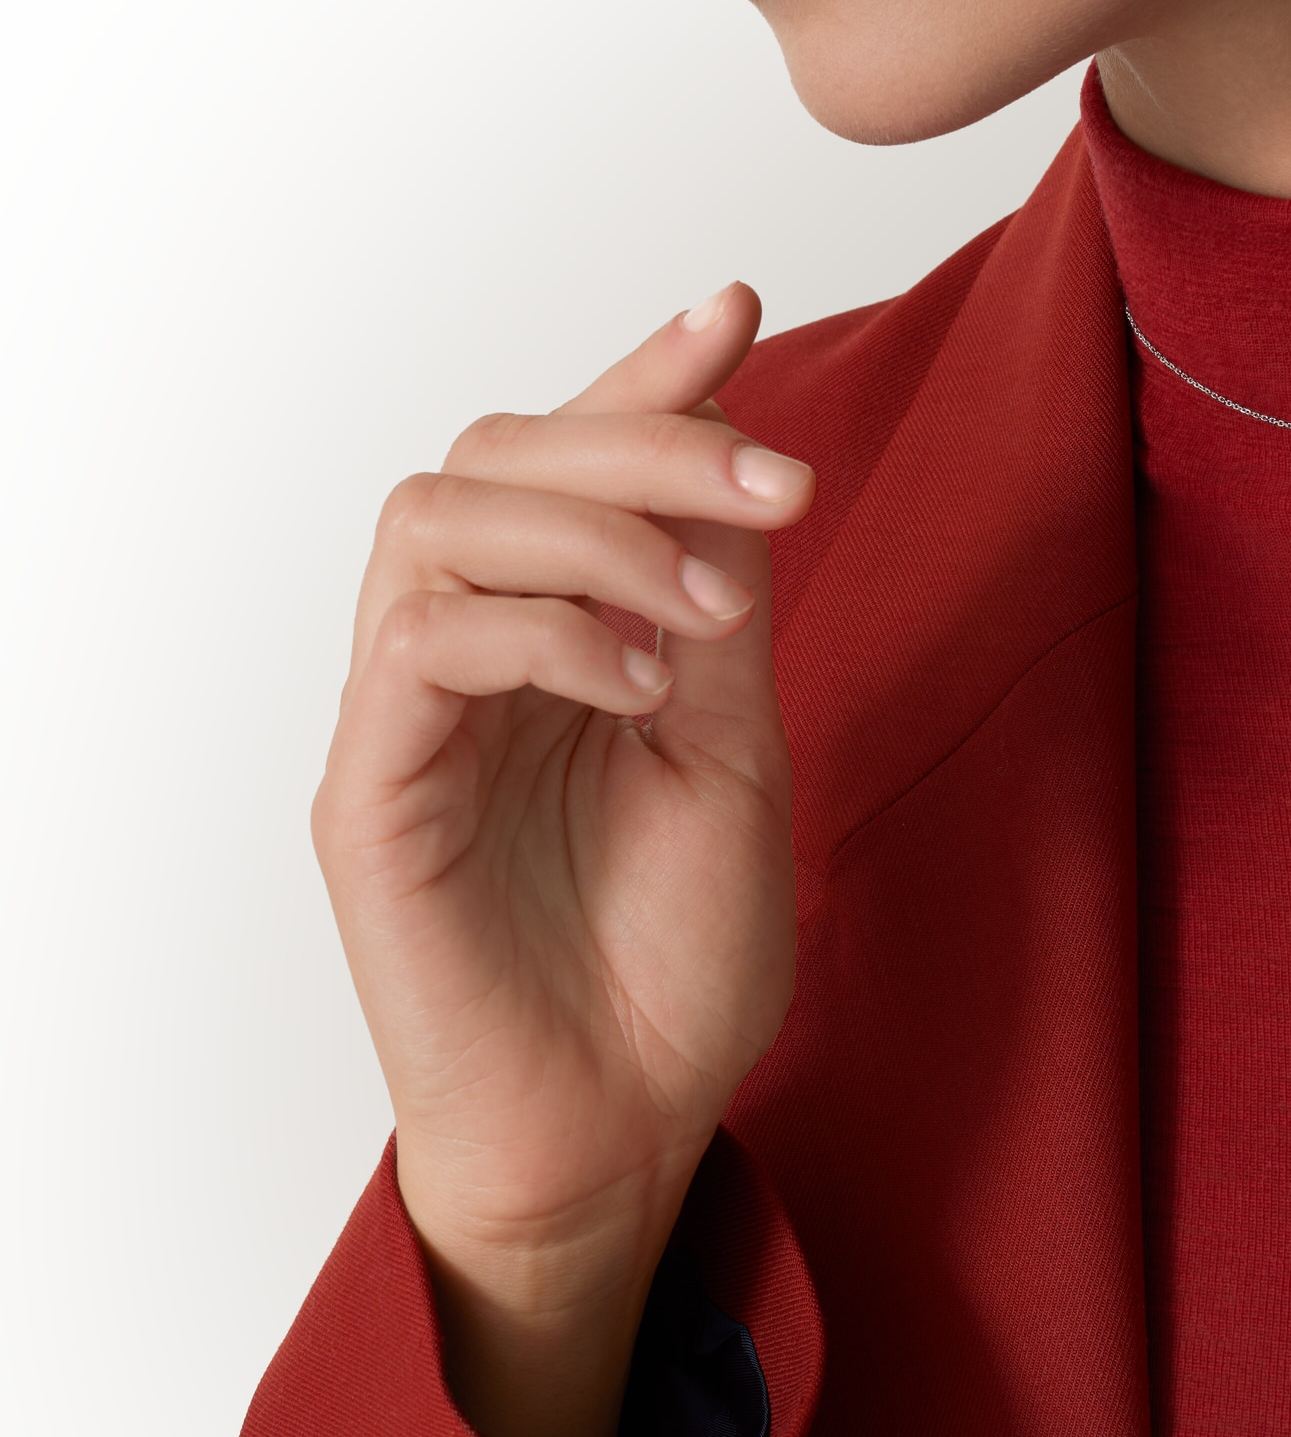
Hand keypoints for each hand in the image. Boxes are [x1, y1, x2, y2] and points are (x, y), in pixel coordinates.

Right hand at [311, 283, 811, 1436]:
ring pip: (437, 520)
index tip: (737, 310)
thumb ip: (714, 609)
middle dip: (643, 437)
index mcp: (552, 634)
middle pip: (495, 455)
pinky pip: (421, 644)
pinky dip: (544, 630)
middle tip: (777, 481)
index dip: (645, 377)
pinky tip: (641, 681)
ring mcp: (404, 718)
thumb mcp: (733, 746)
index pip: (571, 461)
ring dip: (595, 529)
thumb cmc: (674, 956)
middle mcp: (464, 654)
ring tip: (710, 609)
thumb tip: (732, 458)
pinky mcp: (367, 795)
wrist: (624, 1126)